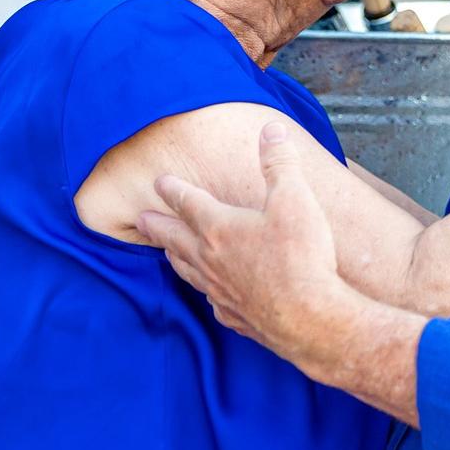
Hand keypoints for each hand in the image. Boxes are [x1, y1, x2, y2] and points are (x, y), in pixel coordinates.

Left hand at [137, 121, 348, 362]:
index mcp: (220, 227)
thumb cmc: (301, 256)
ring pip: (188, 271)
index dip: (173, 189)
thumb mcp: (295, 199)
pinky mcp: (236, 316)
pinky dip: (207, 292)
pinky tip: (211, 295)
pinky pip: (213, 301)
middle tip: (140, 219)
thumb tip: (271, 130)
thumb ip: (279, 163)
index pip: (188, 202)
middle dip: (158, 226)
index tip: (158, 182)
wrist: (309, 318)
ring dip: (175, 257)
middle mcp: (211, 260)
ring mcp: (221, 291)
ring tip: (167, 253)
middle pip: (176, 239)